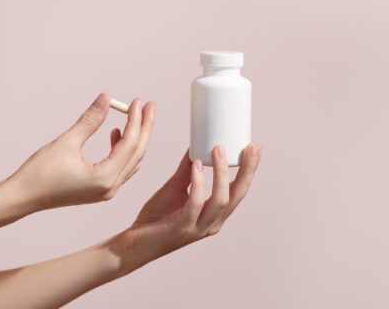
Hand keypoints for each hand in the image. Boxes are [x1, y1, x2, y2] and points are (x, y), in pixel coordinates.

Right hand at [8, 93, 154, 210]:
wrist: (22, 197)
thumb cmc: (40, 173)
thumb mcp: (67, 142)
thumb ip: (90, 120)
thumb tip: (106, 98)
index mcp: (105, 179)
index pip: (130, 145)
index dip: (136, 120)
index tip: (138, 101)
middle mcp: (110, 188)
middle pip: (137, 153)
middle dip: (144, 127)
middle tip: (149, 105)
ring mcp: (106, 191)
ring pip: (131, 161)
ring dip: (134, 138)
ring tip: (134, 115)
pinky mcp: (100, 189)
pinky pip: (121, 167)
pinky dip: (122, 150)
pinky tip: (115, 134)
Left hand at [108, 143, 261, 274]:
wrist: (134, 241)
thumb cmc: (156, 217)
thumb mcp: (176, 188)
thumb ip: (187, 170)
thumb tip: (196, 146)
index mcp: (215, 214)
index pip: (239, 191)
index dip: (248, 171)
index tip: (254, 148)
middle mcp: (212, 222)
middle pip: (238, 195)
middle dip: (247, 171)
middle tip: (251, 148)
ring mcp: (199, 227)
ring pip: (221, 200)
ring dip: (221, 173)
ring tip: (218, 149)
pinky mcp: (182, 227)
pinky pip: (196, 204)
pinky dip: (199, 183)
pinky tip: (197, 166)